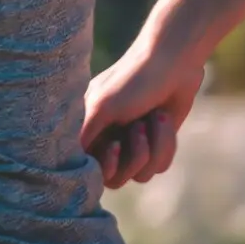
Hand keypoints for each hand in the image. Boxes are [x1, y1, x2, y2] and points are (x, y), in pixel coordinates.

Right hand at [82, 39, 208, 188]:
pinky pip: (160, 165)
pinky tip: (164, 119)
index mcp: (88, 129)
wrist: (173, 64)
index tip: (116, 144)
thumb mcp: (102, 107)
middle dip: (134, 155)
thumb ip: (84, 135)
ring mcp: (133, 145)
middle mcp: (108, 140)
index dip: (105, 165)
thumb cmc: (133, 81)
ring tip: (155, 117)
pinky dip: (166, 144)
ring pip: (141, 174)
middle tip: (138, 126)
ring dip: (154, 146)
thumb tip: (71, 160)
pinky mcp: (157, 145)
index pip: (89, 169)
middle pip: (116, 179)